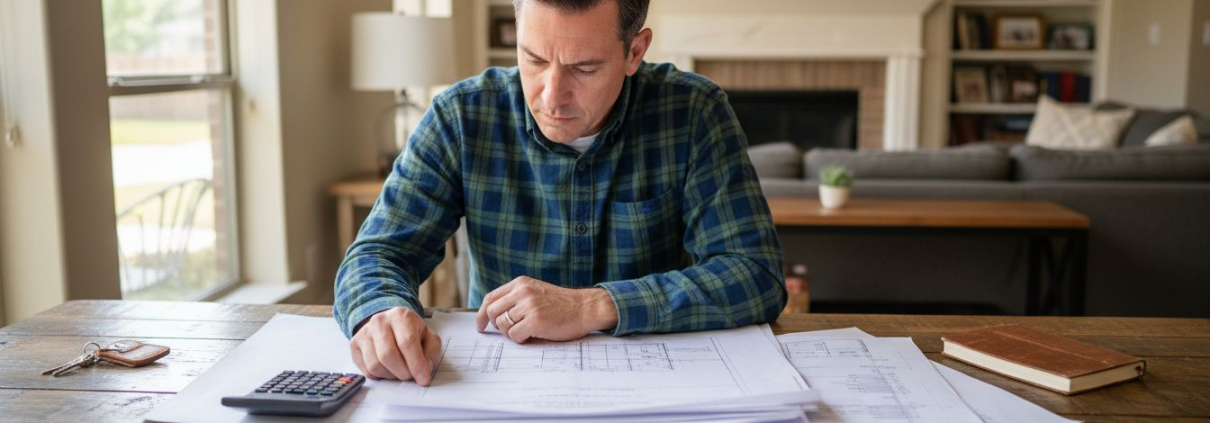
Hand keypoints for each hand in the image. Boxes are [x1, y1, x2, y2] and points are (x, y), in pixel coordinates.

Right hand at [349, 307, 441, 384]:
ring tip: (399, 370)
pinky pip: (366, 370)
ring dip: (391, 375)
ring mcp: (364, 332)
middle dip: (402, 372)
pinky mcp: (354, 344)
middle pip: (388, 355)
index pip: (407, 342)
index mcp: (401, 316)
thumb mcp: (428, 337)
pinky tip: (388, 368)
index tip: (423, 380)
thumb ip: (431, 352)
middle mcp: (379, 321)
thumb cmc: (411, 332)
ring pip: (375, 365)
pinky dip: (380, 376)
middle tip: (410, 376)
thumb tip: (424, 370)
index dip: (416, 364)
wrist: (389, 323)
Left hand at [476, 276, 618, 342]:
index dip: (481, 314)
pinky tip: (534, 335)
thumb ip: (517, 298)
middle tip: (511, 331)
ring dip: (512, 333)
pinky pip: (515, 336)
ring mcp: (528, 305)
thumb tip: (494, 315)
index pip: (491, 297)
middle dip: (498, 326)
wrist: (586, 307)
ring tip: (528, 330)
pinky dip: (522, 339)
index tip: (480, 326)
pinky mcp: (535, 320)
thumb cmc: (562, 304)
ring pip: (502, 326)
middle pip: (492, 313)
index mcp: (521, 283)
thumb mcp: (536, 292)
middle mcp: (522, 292)